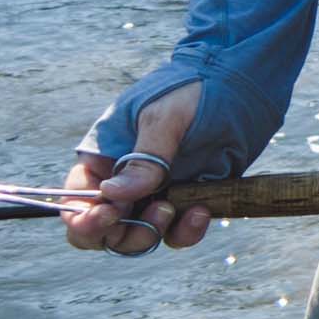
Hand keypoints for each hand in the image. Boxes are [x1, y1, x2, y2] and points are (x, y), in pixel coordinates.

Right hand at [60, 80, 214, 254]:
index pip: (77, 201)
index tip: (110, 214)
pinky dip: (187, 231)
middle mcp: (124, 182)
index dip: (85, 219)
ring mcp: (156, 194)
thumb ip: (143, 158)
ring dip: (154, 233)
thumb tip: (112, 195)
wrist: (241, 82)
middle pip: (105, 231)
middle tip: (157, 213)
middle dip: (122, 234)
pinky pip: (178, 232)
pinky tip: (202, 212)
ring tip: (181, 208)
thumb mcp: (164, 117)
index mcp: (103, 158)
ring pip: (140, 237)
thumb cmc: (192, 89)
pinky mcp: (188, 200)